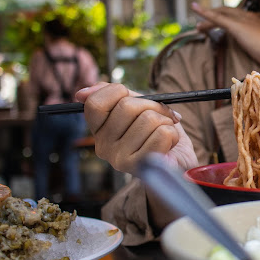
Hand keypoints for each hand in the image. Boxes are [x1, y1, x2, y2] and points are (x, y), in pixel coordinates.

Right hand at [75, 83, 197, 174]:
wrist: (179, 158)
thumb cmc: (156, 129)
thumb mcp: (138, 106)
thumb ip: (117, 95)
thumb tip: (81, 94)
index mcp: (99, 131)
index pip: (95, 103)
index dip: (120, 92)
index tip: (135, 100)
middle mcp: (104, 147)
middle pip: (127, 107)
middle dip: (152, 105)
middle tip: (160, 116)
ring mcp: (120, 160)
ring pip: (148, 119)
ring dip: (165, 121)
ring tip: (164, 132)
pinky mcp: (141, 168)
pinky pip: (162, 134)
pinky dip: (172, 133)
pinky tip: (169, 143)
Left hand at [192, 2, 259, 69]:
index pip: (240, 14)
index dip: (228, 17)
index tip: (221, 24)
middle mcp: (251, 16)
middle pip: (228, 12)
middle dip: (215, 16)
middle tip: (204, 26)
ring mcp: (244, 20)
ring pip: (221, 14)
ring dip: (208, 19)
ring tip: (199, 28)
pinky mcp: (237, 27)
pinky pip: (217, 18)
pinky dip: (205, 13)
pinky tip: (195, 9)